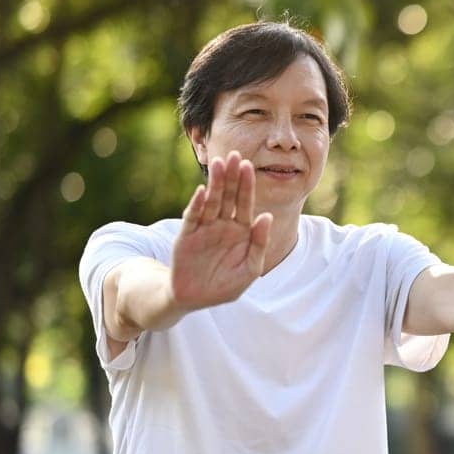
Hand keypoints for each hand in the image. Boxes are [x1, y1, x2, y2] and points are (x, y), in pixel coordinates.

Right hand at [170, 151, 271, 309]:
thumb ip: (259, 243)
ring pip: (211, 202)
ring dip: (215, 184)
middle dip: (232, 177)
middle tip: (233, 155)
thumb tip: (267, 217)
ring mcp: (204, 228)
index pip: (246, 203)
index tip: (248, 165)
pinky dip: (197, 205)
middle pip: (229, 197)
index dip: (247, 185)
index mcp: (242, 231)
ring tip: (218, 164)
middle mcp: (223, 225)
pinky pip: (193, 217)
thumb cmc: (226, 286)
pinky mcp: (187, 235)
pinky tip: (202, 192)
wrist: (195, 299)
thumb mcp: (250, 269)